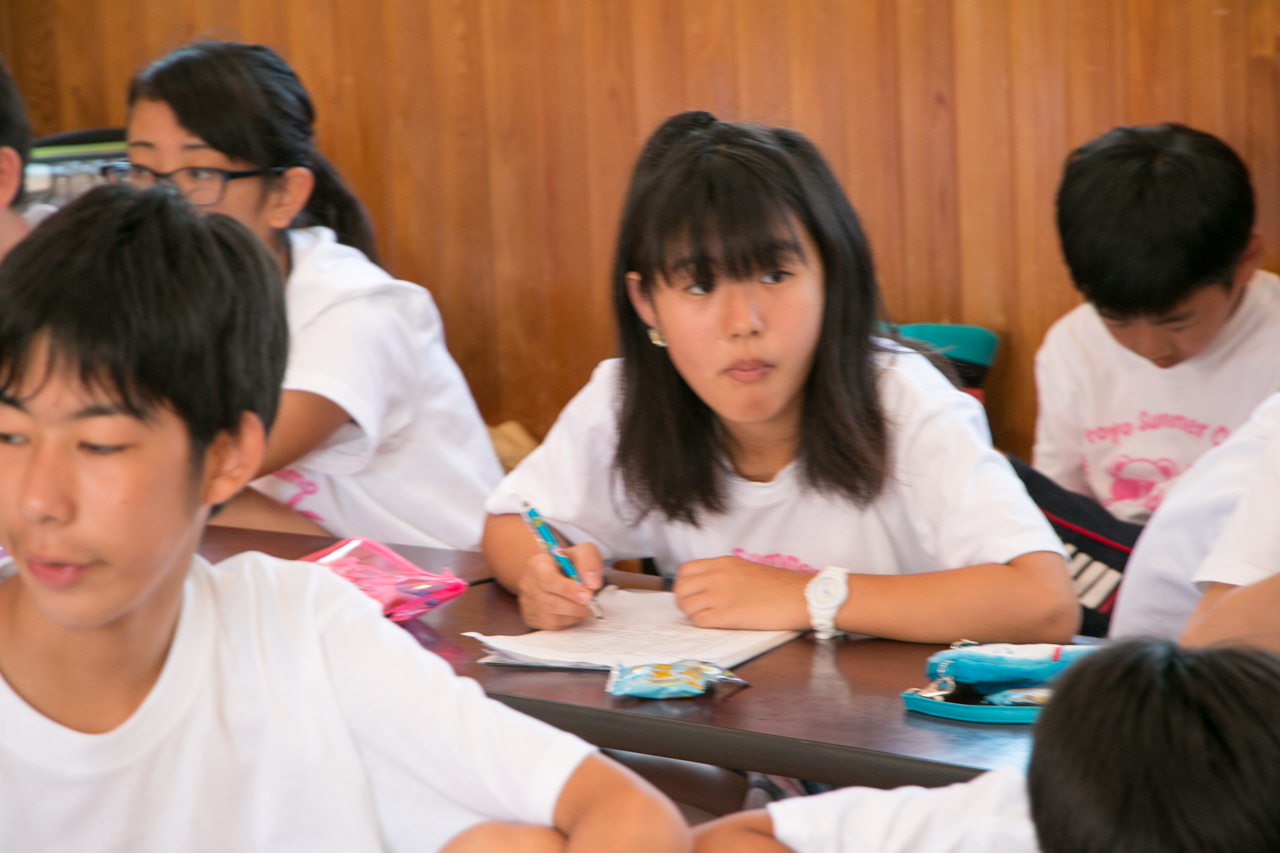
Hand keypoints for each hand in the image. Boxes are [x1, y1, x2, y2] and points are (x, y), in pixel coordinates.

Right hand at [516, 542, 603, 629]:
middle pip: (549, 602)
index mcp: (538, 564)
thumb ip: (589, 561)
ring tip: (586, 606)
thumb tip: (593, 584)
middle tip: (593, 603)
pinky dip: (569, 622)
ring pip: (552, 617)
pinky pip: (552, 626)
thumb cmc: (569, 563)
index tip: (588, 594)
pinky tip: (575, 611)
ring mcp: (528, 603)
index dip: (568, 589)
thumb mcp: (581, 552)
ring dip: (574, 615)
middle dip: (576, 606)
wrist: (555, 572)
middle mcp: (528, 584)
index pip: (547, 579)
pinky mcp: (531, 618)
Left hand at [674, 557, 809, 629]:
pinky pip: (699, 621)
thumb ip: (724, 575)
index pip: (685, 571)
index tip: (691, 594)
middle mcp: (718, 576)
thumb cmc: (780, 586)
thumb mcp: (747, 569)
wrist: (801, 596)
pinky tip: (717, 623)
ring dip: (693, 614)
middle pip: (681, 589)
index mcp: (723, 563)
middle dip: (684, 601)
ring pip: (687, 606)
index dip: (684, 585)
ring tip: (707, 617)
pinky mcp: (728, 615)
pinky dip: (703, 624)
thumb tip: (705, 588)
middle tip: (695, 609)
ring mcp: (721, 595)